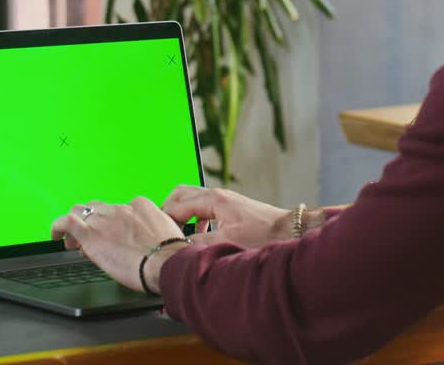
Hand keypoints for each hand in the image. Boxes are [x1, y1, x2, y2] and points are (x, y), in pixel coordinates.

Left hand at [50, 197, 185, 292]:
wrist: (166, 263)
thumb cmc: (169, 257)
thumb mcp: (163, 236)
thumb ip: (148, 233)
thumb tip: (139, 243)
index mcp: (140, 206)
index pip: (117, 209)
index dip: (109, 223)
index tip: (110, 235)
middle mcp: (120, 209)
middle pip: (97, 208)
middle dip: (91, 221)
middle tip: (89, 238)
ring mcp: (104, 219)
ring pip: (80, 211)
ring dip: (76, 225)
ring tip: (73, 241)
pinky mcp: (90, 234)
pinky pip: (66, 222)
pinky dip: (57, 227)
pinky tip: (55, 236)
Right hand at [162, 185, 291, 248]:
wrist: (289, 230)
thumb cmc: (263, 234)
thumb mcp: (226, 242)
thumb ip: (199, 244)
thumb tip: (179, 249)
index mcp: (213, 199)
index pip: (177, 204)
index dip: (164, 218)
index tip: (154, 232)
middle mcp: (218, 196)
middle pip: (182, 194)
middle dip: (169, 210)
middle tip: (161, 228)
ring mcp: (225, 201)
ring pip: (194, 202)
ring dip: (183, 215)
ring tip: (178, 235)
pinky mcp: (232, 209)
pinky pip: (205, 210)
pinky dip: (196, 220)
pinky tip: (200, 237)